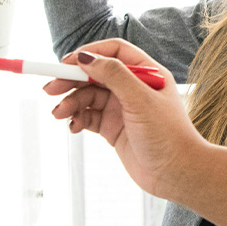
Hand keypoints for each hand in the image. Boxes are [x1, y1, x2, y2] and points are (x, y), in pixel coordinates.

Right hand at [44, 39, 206, 200]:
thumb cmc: (168, 135)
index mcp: (148, 74)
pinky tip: (73, 126)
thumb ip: (114, 75)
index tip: (67, 63)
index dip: (90, 54)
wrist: (176, 173)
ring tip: (59, 114)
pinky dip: (77, 118)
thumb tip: (86, 57)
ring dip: (71, 103)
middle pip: (96, 74)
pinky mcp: (114, 128)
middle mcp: (135, 88)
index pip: (115, 52)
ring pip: (88, 96)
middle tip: (49, 89)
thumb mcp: (140, 99)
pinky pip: (88, 116)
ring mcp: (123, 108)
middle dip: (71, 80)